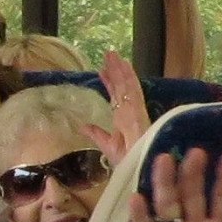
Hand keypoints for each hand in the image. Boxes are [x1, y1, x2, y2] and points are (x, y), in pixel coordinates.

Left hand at [87, 49, 150, 164]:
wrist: (139, 167)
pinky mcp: (139, 112)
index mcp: (122, 119)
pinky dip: (130, 77)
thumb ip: (96, 134)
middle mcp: (129, 112)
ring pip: (127, 85)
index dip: (109, 83)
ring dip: (120, 69)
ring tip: (112, 54)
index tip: (102, 70)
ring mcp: (135, 111)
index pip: (115, 97)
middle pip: (121, 87)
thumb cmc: (128, 161)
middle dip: (115, 70)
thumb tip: (82, 125)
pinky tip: (125, 65)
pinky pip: (134, 91)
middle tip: (107, 54)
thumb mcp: (107, 146)